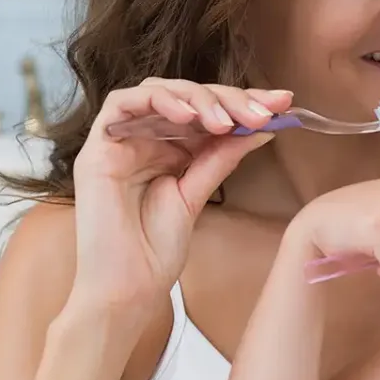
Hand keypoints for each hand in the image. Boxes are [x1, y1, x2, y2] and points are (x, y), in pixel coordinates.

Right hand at [68, 78, 291, 313]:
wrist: (127, 288)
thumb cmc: (157, 249)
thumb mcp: (200, 192)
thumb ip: (223, 156)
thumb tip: (265, 126)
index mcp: (171, 148)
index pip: (208, 109)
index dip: (244, 101)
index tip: (282, 104)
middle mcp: (146, 138)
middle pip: (188, 95)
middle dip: (229, 98)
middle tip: (261, 113)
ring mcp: (121, 140)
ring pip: (159, 90)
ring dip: (198, 99)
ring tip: (225, 121)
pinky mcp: (98, 147)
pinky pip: (121, 103)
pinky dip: (158, 101)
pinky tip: (188, 116)